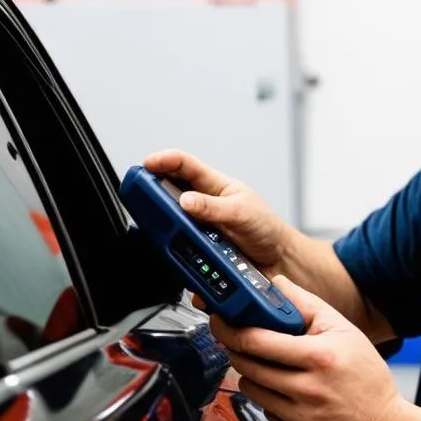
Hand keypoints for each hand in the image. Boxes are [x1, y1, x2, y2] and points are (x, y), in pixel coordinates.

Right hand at [143, 149, 288, 270]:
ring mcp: (200, 229)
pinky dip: (180, 258)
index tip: (148, 164)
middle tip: (142, 196)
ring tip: (165, 230)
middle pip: (170, 194)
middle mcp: (203, 206)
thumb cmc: (266, 227)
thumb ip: (213, 207)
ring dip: (168, 230)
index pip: (185, 166)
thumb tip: (186, 201)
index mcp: (215, 186)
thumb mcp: (241, 212)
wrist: (279, 260)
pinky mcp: (200, 251)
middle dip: (154, 193)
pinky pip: (182, 254)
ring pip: (172, 226)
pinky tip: (183, 259)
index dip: (165, 160)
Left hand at [210, 276, 410, 420]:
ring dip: (253, 374)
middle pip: (246, 365)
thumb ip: (308, 305)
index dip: (231, 328)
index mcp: (319, 357)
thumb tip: (277, 285)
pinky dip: (270, 401)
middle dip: (238, 349)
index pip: (257, 340)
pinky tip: (290, 396)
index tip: (221, 320)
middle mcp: (306, 390)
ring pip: (251, 389)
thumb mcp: (346, 332)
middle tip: (242, 340)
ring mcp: (297, 419)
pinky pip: (265, 413)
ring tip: (274, 367)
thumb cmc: (369, 381)